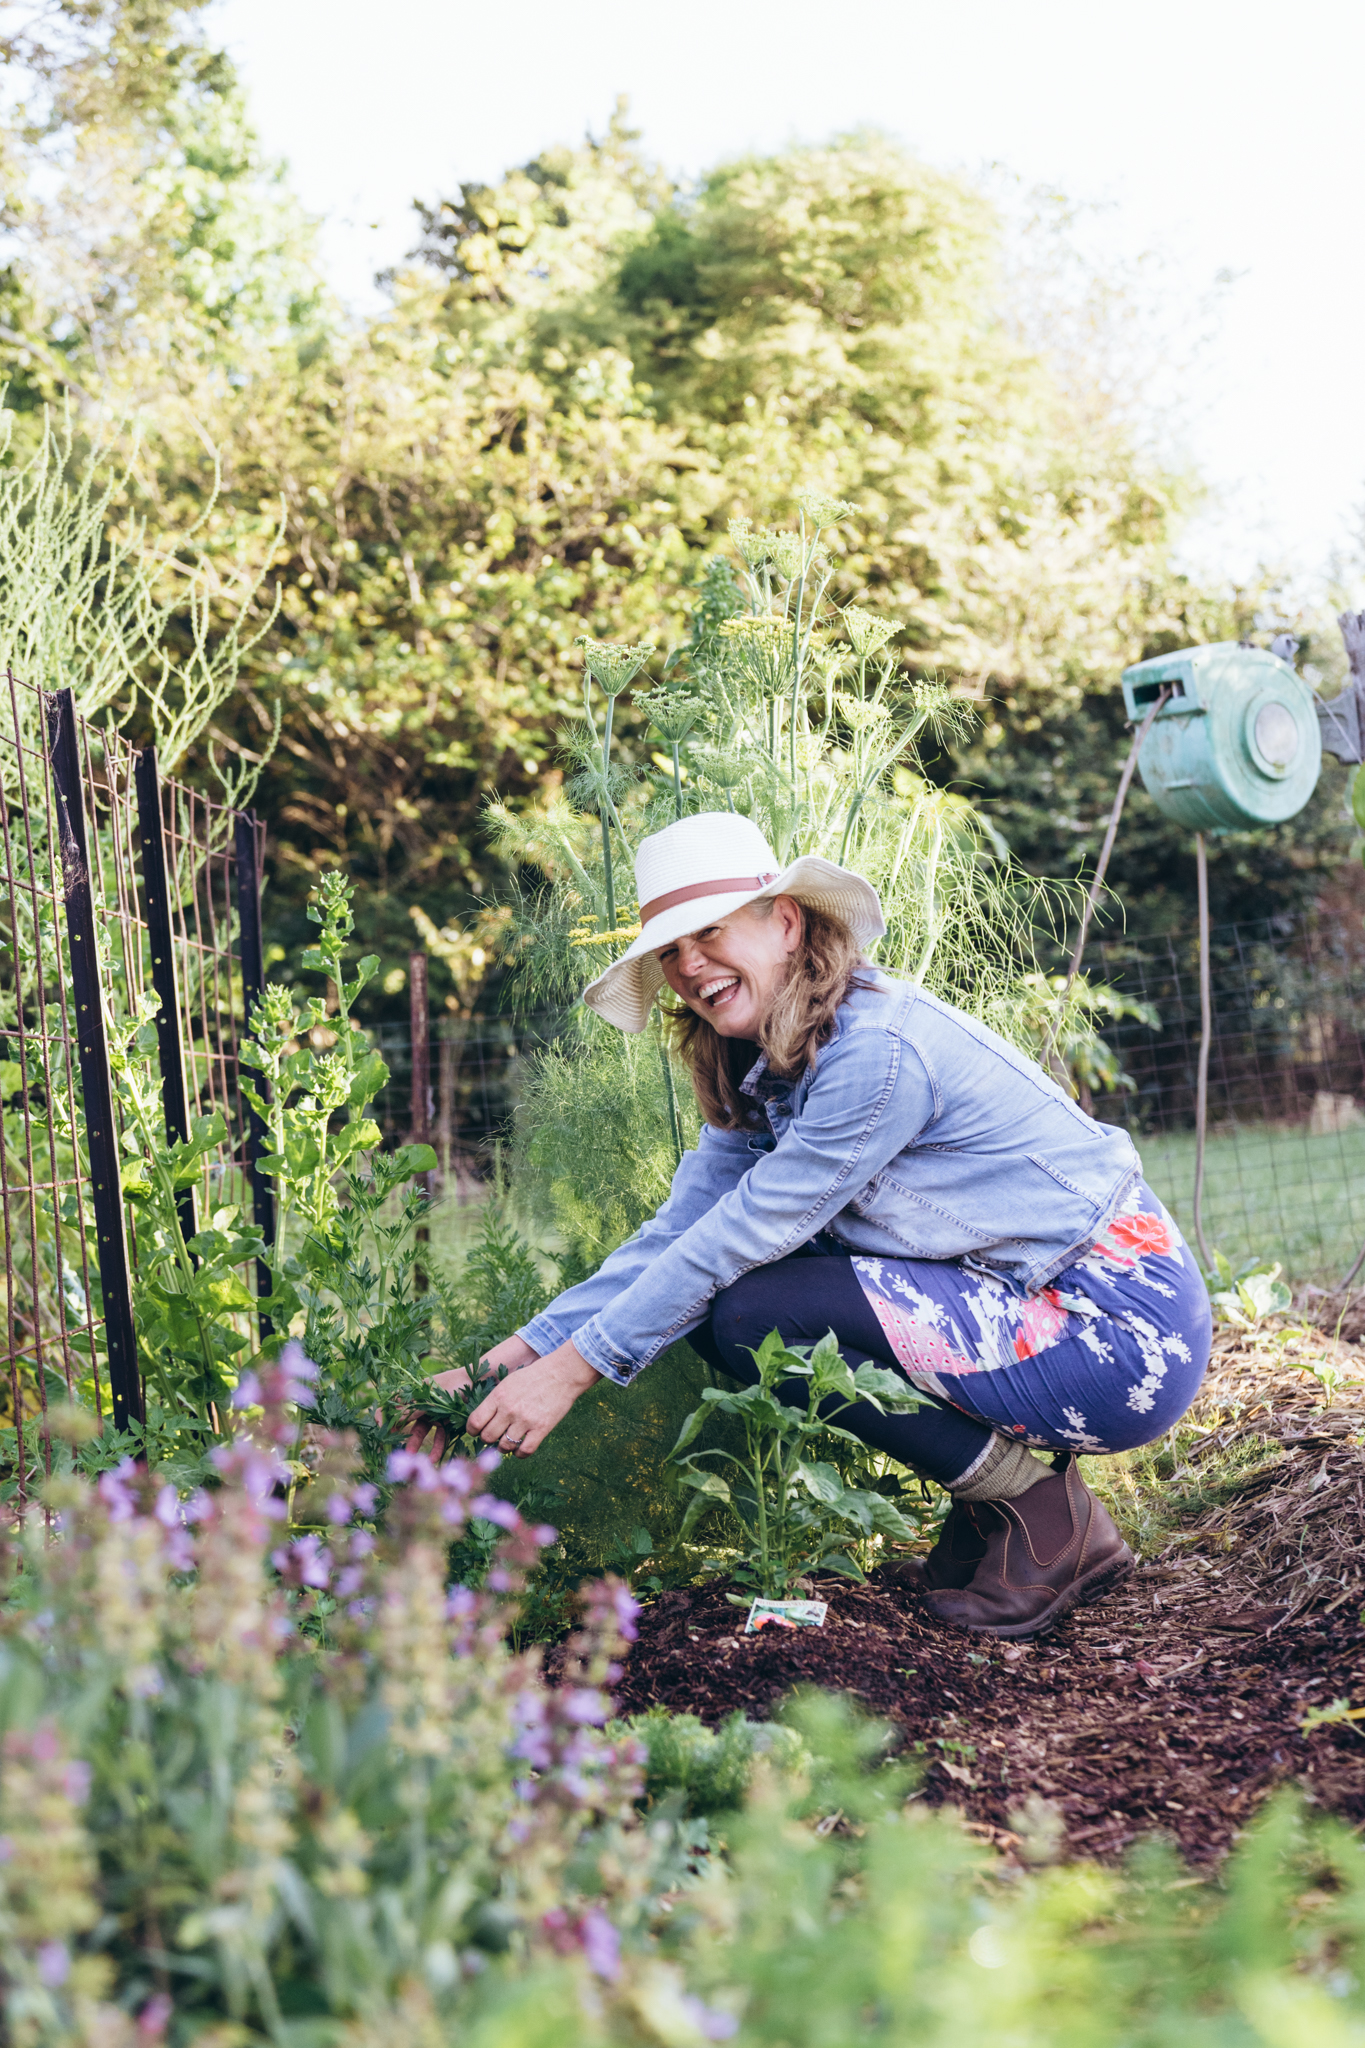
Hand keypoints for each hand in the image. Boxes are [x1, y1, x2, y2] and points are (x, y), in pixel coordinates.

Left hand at [466, 1339, 599, 1458]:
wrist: (562, 1373)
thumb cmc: (534, 1376)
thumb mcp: (508, 1382)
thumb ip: (495, 1400)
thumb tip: (482, 1420)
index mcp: (498, 1396)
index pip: (475, 1422)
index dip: (472, 1431)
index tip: (476, 1432)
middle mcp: (509, 1409)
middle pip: (487, 1437)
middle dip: (488, 1440)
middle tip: (494, 1437)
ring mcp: (525, 1420)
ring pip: (504, 1446)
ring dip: (503, 1448)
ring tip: (507, 1443)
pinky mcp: (542, 1428)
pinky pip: (525, 1451)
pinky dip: (520, 1454)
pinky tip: (520, 1449)